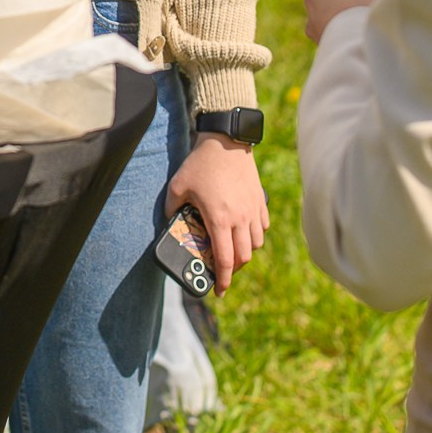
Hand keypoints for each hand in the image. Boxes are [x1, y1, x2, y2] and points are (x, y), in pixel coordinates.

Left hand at [168, 135, 267, 294]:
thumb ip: (170, 208)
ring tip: (232, 248)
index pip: (224, 259)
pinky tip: (243, 230)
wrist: (226, 141)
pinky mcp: (260, 200)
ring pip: (256, 244)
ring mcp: (253, 210)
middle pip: (243, 257)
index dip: (222, 280)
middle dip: (232, 269)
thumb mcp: (177, 186)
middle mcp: (239, 219)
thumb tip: (169, 222)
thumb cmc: (200, 164)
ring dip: (245, 251)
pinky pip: (262, 227)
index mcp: (219, 219)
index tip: (218, 291)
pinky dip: (255, 234)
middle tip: (221, 270)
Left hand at [303, 0, 401, 41]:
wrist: (365, 47)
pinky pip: (342, 48)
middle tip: (371, 11)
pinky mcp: (328, 60)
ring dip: (351, 30)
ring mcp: (318, 41)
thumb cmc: (369, 8)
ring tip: (372, 30)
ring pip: (337, 30)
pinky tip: (369, 45)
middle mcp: (311, 19)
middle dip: (349, 11)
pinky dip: (353, 45)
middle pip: (332, 10)